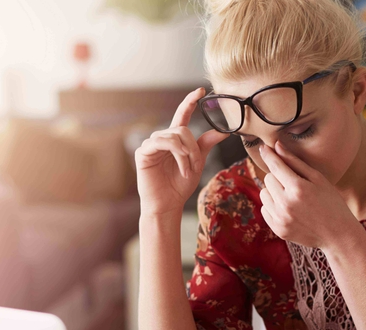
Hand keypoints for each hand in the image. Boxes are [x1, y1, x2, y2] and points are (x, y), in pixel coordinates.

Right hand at [135, 88, 228, 216]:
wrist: (168, 204)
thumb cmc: (179, 186)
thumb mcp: (197, 163)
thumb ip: (205, 145)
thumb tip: (222, 131)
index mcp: (175, 139)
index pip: (182, 115)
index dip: (190, 101)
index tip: (201, 90)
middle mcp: (162, 138)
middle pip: (183, 129)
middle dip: (194, 148)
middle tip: (196, 166)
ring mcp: (151, 144)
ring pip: (175, 135)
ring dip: (186, 154)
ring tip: (188, 170)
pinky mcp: (143, 152)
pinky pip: (162, 143)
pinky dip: (177, 155)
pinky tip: (181, 168)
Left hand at [258, 142, 361, 249]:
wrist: (338, 235)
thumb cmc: (331, 202)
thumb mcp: (318, 179)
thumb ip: (295, 162)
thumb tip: (277, 146)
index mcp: (298, 188)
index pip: (276, 166)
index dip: (268, 155)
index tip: (263, 148)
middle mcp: (286, 204)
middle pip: (268, 179)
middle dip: (278, 177)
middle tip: (293, 183)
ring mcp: (281, 218)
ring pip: (264, 193)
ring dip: (273, 191)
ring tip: (291, 197)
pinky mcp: (278, 229)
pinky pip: (265, 209)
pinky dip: (273, 206)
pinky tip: (289, 209)